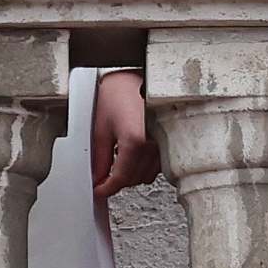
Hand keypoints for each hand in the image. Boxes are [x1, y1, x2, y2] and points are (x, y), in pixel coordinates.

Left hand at [90, 69, 158, 199]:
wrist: (135, 77)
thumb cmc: (118, 93)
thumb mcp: (100, 127)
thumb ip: (99, 157)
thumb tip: (97, 177)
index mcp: (135, 141)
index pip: (121, 178)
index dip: (107, 188)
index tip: (99, 191)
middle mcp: (154, 144)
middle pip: (134, 179)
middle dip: (117, 181)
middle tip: (102, 177)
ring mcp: (164, 143)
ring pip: (147, 175)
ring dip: (131, 175)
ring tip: (116, 162)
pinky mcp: (170, 140)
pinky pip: (157, 165)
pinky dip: (143, 166)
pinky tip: (132, 155)